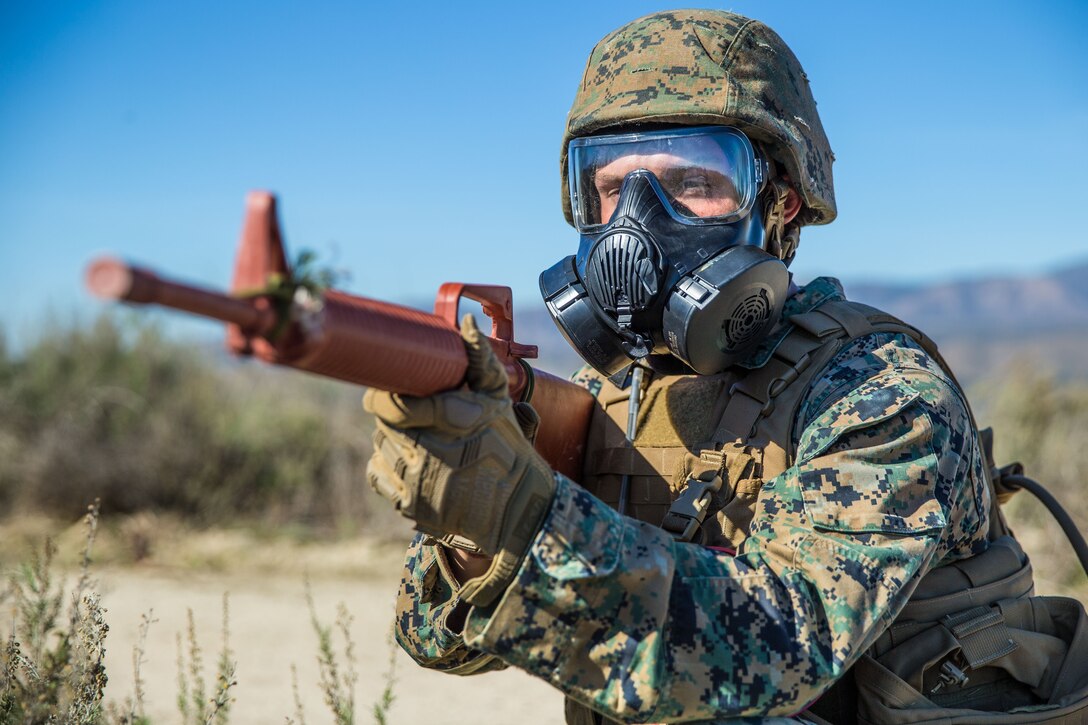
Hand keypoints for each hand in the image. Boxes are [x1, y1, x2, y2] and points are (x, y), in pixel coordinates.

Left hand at [364, 314, 555, 603]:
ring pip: (380, 445)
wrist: (516, 510)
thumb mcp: (498, 401)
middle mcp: (426, 452)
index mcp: (446, 421)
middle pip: (384, 423)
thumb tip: (466, 323)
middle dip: (396, 415)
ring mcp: (415, 482)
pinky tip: (412, 462)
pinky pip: (377, 473)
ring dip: (393, 439)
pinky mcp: (408, 505)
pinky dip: (388, 465)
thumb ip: (479, 361)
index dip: (384, 393)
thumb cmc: (507, 448)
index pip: (388, 402)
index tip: (393, 389)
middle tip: (417, 415)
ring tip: (420, 438)